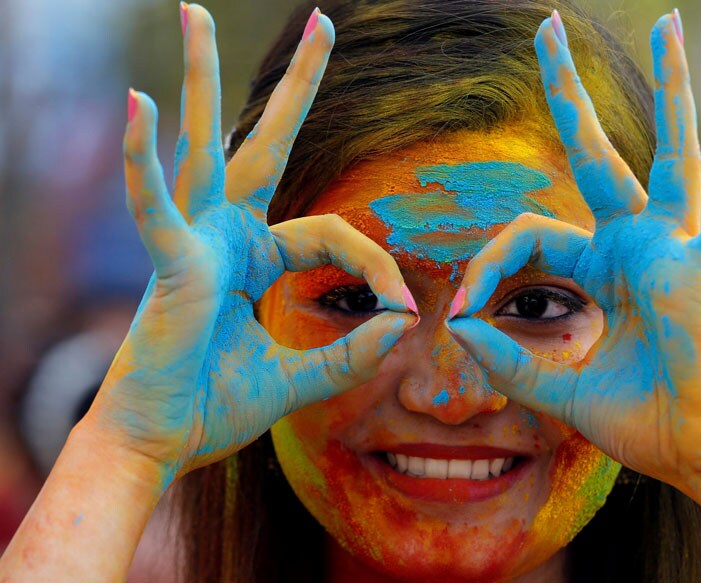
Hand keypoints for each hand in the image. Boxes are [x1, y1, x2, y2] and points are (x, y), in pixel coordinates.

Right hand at [87, 5, 414, 486]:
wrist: (161, 444)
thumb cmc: (216, 406)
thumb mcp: (300, 377)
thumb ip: (350, 352)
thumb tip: (406, 325)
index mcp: (255, 258)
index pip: (332, 234)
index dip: (374, 264)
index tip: (405, 304)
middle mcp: (225, 235)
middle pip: (266, 145)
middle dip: (296, 86)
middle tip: (320, 23)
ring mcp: (194, 242)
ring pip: (205, 145)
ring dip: (202, 78)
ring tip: (193, 11)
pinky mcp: (170, 264)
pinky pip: (157, 207)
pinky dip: (142, 161)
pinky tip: (138, 104)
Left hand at [446, 11, 700, 497]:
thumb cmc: (642, 422)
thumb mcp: (556, 389)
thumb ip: (506, 360)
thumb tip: (456, 327)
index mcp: (601, 266)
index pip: (530, 235)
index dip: (485, 266)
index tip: (458, 313)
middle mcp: (636, 244)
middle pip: (597, 153)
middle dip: (569, 93)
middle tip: (549, 28)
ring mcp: (673, 251)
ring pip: (671, 156)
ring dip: (672, 88)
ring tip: (666, 23)